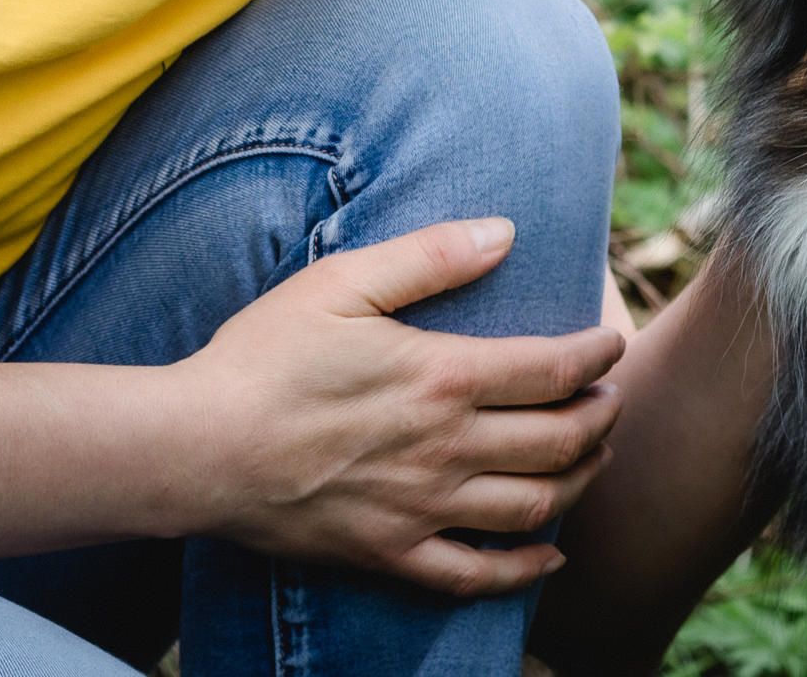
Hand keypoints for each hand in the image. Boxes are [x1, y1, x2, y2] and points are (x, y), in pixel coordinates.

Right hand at [172, 216, 624, 597]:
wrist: (194, 447)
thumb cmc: (264, 356)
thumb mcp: (343, 282)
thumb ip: (430, 254)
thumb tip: (505, 231)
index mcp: (443, 378)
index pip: (555, 369)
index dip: (597, 356)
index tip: (611, 345)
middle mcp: (447, 449)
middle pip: (561, 441)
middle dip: (602, 419)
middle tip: (611, 401)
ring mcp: (421, 509)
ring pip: (534, 508)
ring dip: (579, 483)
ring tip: (593, 459)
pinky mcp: (388, 554)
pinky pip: (474, 576)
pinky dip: (523, 571)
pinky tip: (548, 556)